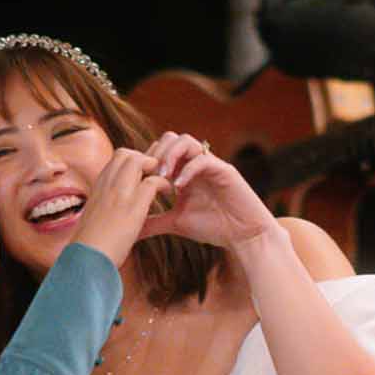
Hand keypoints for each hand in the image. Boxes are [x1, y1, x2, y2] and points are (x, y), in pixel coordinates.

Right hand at [73, 147, 171, 265]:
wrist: (87, 259)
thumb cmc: (89, 247)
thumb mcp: (94, 220)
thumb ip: (104, 209)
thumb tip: (110, 213)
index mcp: (97, 189)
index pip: (115, 160)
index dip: (132, 162)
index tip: (142, 176)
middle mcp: (106, 186)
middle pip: (126, 154)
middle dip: (144, 159)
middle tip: (156, 175)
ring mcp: (119, 194)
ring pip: (139, 161)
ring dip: (155, 168)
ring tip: (164, 182)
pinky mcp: (133, 206)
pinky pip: (153, 182)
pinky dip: (164, 184)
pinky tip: (168, 193)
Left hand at [137, 133, 280, 252]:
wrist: (244, 236)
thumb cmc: (214, 227)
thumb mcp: (176, 223)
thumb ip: (154, 222)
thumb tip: (130, 230)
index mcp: (183, 171)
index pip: (160, 151)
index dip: (146, 160)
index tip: (137, 178)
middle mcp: (195, 163)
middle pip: (170, 138)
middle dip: (156, 153)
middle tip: (149, 174)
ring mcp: (210, 165)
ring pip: (187, 141)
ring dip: (171, 155)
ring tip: (163, 176)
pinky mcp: (224, 170)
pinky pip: (204, 159)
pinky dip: (189, 170)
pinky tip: (179, 187)